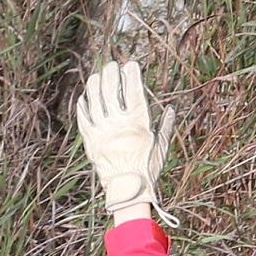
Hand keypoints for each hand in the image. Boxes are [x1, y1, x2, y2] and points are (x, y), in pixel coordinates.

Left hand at [72, 58, 173, 226]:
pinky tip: (85, 96)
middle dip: (112, 74)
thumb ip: (166, 127)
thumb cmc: (148, 169)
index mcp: (137, 124)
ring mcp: (101, 132)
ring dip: (95, 84)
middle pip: (112, 91)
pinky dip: (84, 104)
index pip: (134, 92)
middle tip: (112, 65)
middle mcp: (118, 125)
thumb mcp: (162, 148)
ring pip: (95, 100)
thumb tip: (172, 109)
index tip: (131, 64)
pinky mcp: (90, 140)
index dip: (132, 75)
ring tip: (98, 75)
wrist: (127, 190)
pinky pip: (83, 117)